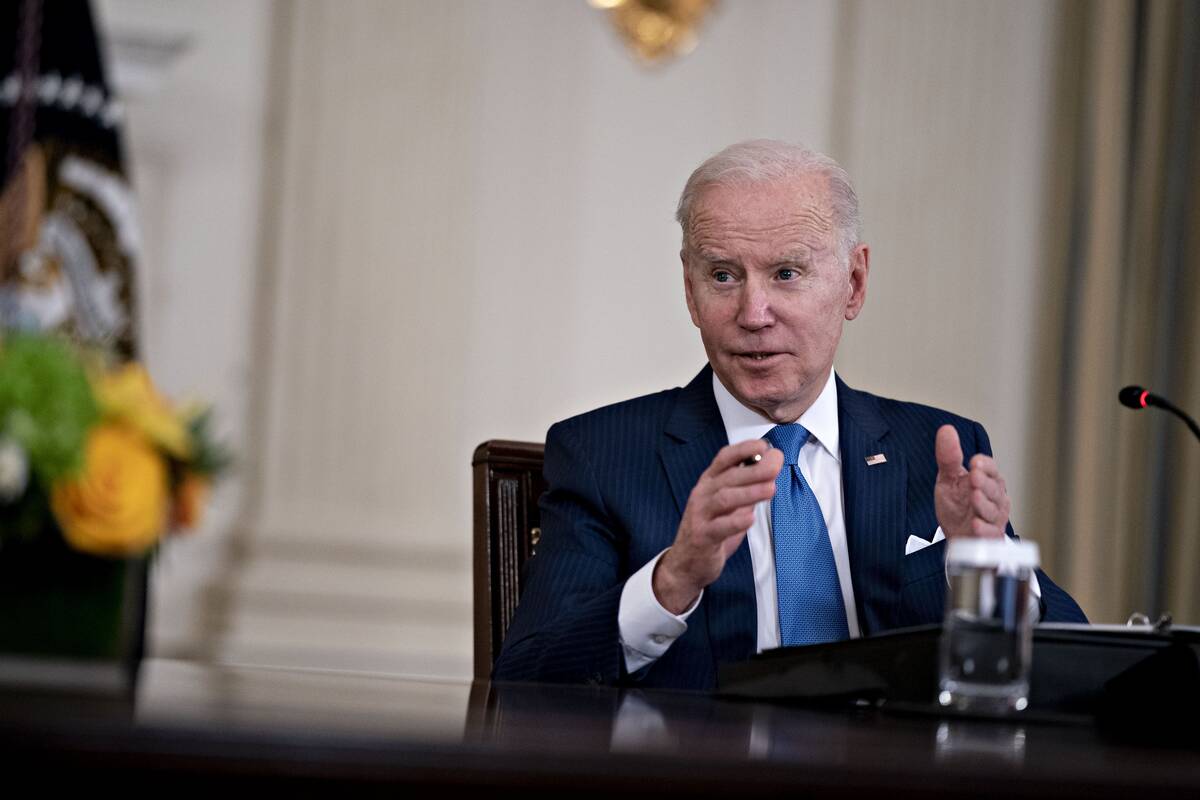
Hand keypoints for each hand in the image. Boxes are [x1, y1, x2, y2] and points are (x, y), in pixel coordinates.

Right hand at [653, 440, 783, 613]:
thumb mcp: (729, 503)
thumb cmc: (712, 528)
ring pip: (724, 499)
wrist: (687, 562)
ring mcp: (700, 515)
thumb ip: (747, 487)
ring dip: (749, 492)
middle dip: (754, 469)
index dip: (743, 449)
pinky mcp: (702, 536)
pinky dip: (736, 522)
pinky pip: (719, 527)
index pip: (724, 458)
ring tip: (771, 488)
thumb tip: (771, 466)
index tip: (764, 446)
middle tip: (776, 465)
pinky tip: (750, 518)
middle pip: (728, 477)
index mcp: (709, 482)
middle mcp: (703, 494)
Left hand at [934, 425, 1010, 538]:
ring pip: (992, 510)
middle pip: (994, 489)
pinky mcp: (989, 537)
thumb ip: (949, 458)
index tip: (974, 462)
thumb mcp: (949, 479)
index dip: (984, 465)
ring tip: (974, 497)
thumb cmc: (957, 505)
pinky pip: (989, 533)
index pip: (991, 469)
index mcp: (988, 481)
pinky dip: (983, 529)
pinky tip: (975, 524)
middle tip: (974, 478)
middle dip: (984, 483)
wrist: (956, 535)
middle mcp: (995, 498)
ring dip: (983, 504)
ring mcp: (994, 518)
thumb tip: (946, 430)